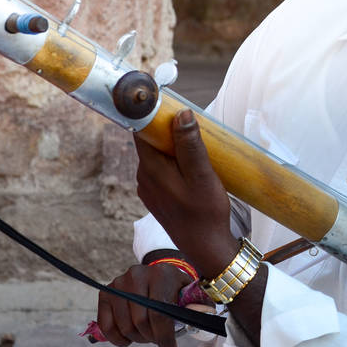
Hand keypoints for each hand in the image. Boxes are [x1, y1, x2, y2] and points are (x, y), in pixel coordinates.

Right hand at [95, 262, 190, 346]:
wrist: (155, 273)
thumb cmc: (173, 286)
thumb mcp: (187, 290)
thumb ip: (196, 303)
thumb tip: (207, 314)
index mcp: (162, 274)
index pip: (159, 313)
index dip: (164, 336)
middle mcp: (137, 275)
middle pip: (141, 322)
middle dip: (152, 338)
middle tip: (158, 340)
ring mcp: (119, 284)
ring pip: (125, 326)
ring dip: (137, 338)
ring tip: (147, 334)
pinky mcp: (105, 293)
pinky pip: (107, 326)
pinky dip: (118, 339)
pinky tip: (129, 337)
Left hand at [134, 109, 236, 276]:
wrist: (206, 247)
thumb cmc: (206, 212)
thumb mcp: (203, 176)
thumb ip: (190, 145)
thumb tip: (181, 114)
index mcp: (151, 169)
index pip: (140, 130)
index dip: (150, 112)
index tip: (164, 99)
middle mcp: (143, 176)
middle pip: (150, 141)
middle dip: (167, 128)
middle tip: (193, 121)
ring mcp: (148, 188)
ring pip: (156, 155)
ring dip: (172, 145)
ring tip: (197, 143)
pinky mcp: (157, 196)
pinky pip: (161, 168)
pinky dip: (174, 160)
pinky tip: (193, 165)